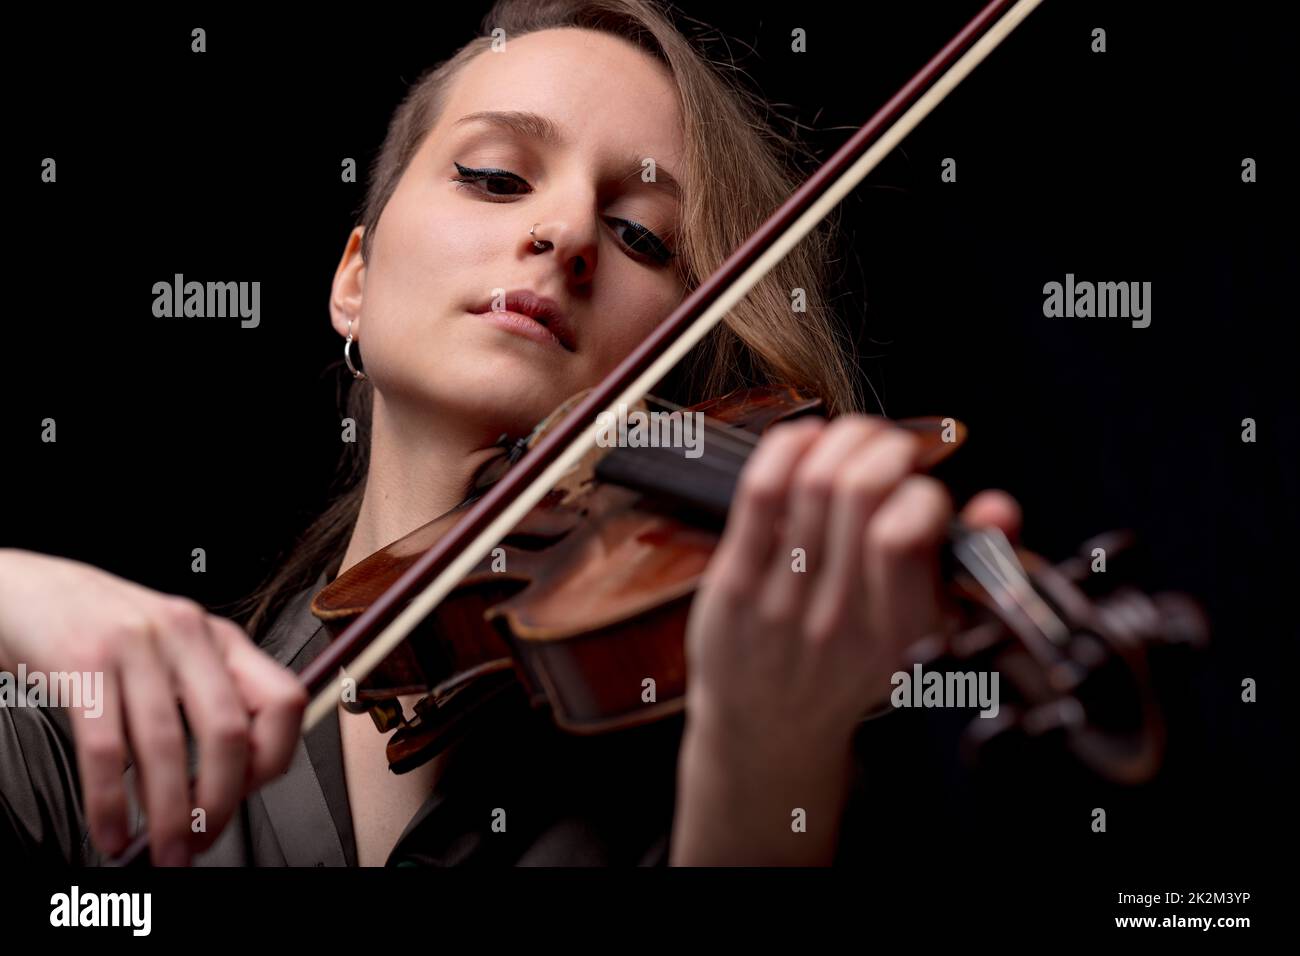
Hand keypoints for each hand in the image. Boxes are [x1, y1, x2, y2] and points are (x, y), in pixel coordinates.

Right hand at [0, 549, 305, 864]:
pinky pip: (106, 748)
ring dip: (169, 815)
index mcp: (220, 638)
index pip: (283, 700)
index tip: (250, 795)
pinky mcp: (83, 661)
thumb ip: (205, 701)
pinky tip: (112, 829)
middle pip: (229, 732)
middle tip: (203, 840)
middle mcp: (187, 635)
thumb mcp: (174, 653)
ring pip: (168, 746)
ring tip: (163, 850)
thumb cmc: (106, 631)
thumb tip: (229, 782)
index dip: (273, 758)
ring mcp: (136, 645)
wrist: (31, 591)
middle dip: (220, 802)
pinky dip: (110, 803)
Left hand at [672, 416, 1019, 863]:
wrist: (768, 730)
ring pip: (811, 482)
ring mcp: (782, 602)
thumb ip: (966, 569)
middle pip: (860, 490)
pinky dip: (786, 448)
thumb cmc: (850, 668)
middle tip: (888, 446)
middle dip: (882, 444)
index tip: (921, 487)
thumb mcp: (922, 636)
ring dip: (840, 438)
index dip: (921, 489)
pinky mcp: (735, 586)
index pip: (909, 534)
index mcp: (901, 634)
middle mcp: (840, 619)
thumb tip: (997, 507)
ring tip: (853, 439)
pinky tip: (804, 440)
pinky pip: (760, 494)